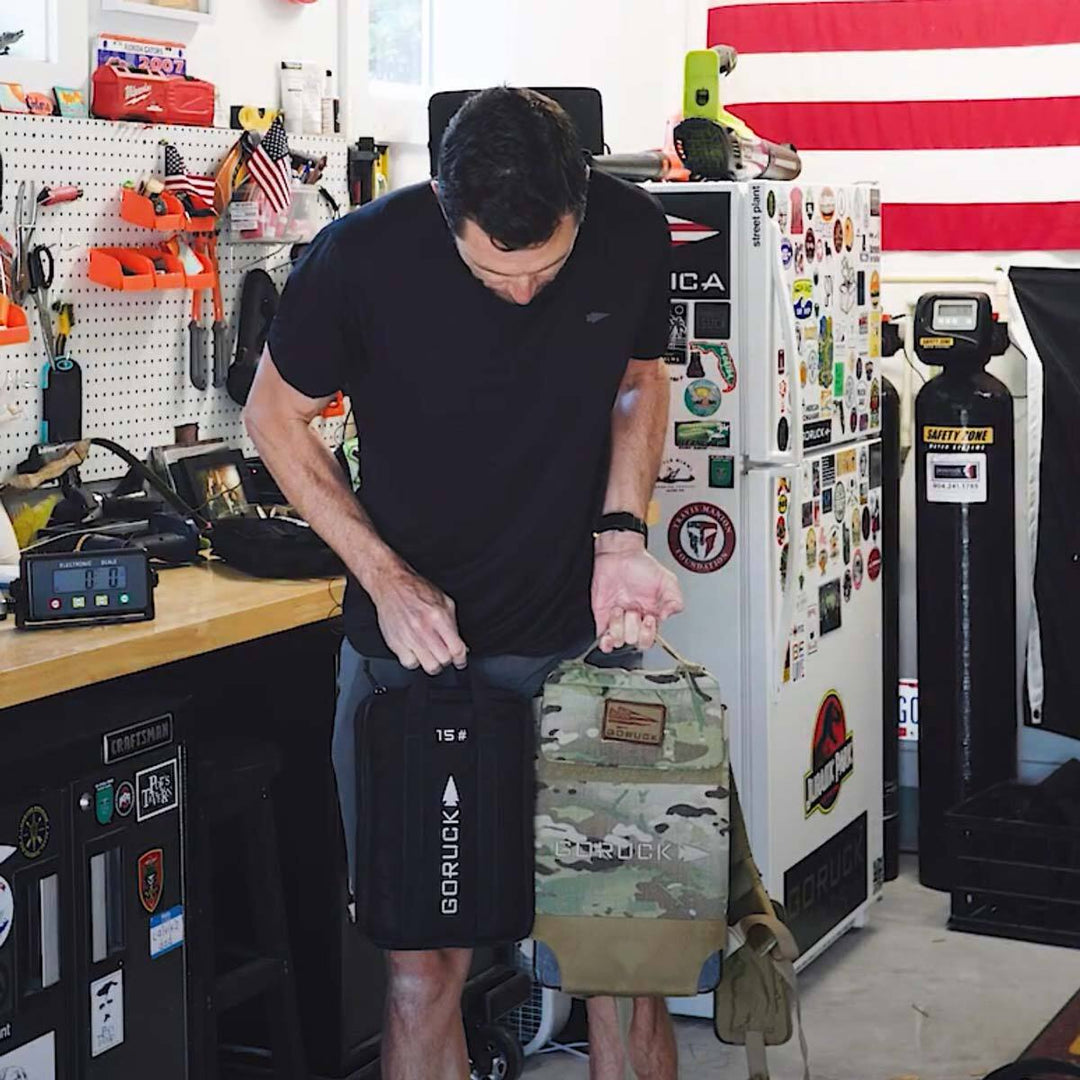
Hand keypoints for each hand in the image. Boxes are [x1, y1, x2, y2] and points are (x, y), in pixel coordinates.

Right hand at [367, 561, 467, 674]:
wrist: (391, 585)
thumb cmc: (417, 590)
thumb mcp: (444, 601)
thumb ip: (453, 624)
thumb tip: (460, 645)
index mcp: (438, 617)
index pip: (456, 649)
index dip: (461, 659)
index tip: (460, 661)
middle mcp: (423, 628)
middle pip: (444, 660)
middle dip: (448, 659)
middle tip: (445, 653)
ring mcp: (408, 637)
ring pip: (428, 666)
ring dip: (433, 662)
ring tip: (431, 654)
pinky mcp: (395, 643)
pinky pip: (410, 663)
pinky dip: (415, 661)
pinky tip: (416, 652)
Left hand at [591, 533, 682, 652]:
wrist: (619, 554)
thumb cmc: (642, 565)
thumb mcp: (667, 581)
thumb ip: (675, 600)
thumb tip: (667, 617)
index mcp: (651, 615)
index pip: (650, 639)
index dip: (649, 633)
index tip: (649, 617)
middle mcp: (635, 620)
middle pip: (634, 641)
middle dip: (634, 626)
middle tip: (634, 610)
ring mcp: (618, 620)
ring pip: (619, 640)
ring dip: (618, 625)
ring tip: (619, 609)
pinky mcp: (602, 617)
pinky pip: (603, 640)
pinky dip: (606, 643)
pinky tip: (607, 637)